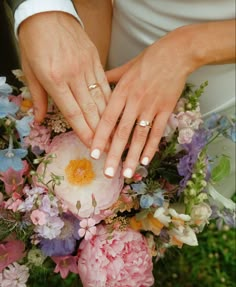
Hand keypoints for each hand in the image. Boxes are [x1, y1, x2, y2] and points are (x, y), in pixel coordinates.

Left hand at [18, 11, 110, 145]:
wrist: (48, 13)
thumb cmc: (34, 41)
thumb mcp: (30, 70)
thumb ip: (38, 97)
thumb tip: (40, 119)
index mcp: (54, 79)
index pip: (72, 112)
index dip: (83, 131)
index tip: (92, 145)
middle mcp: (73, 75)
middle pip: (89, 109)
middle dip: (99, 130)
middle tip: (108, 146)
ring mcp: (86, 67)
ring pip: (101, 98)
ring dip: (108, 118)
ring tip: (115, 133)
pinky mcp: (95, 59)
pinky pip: (105, 83)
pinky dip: (110, 99)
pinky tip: (115, 111)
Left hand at [90, 26, 198, 177]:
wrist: (176, 53)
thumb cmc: (149, 59)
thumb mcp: (125, 66)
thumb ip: (109, 78)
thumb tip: (94, 84)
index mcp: (122, 91)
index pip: (107, 119)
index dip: (99, 138)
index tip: (93, 154)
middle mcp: (135, 101)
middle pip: (122, 132)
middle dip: (114, 154)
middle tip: (108, 173)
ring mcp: (151, 107)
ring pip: (140, 136)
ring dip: (133, 156)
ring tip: (126, 173)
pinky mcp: (166, 109)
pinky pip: (158, 131)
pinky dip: (152, 147)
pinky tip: (145, 160)